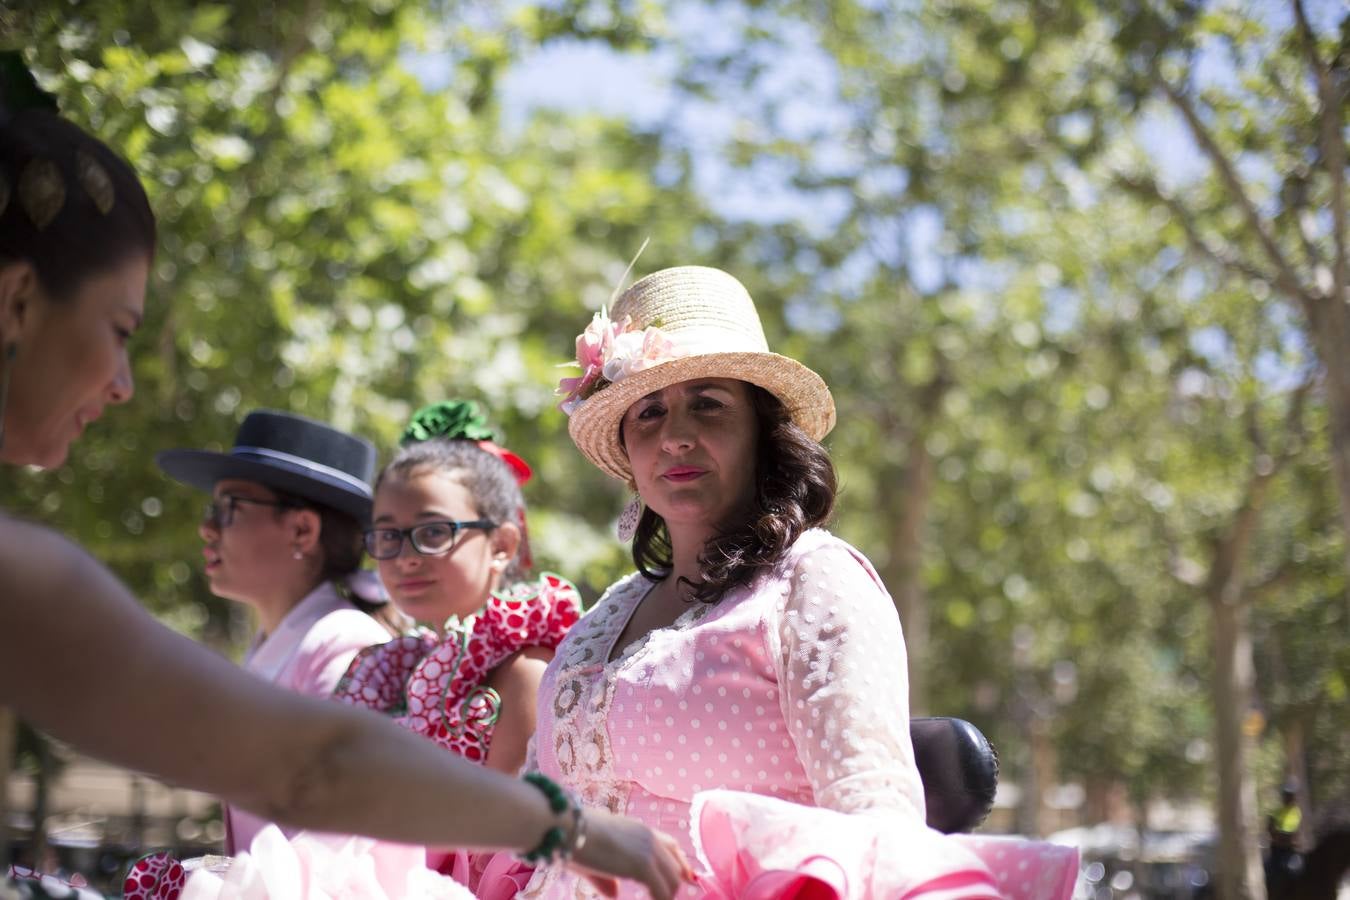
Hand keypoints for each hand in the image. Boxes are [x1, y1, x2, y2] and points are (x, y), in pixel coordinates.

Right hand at [568, 808, 693, 899]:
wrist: (566, 827)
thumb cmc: (571, 839)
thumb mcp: (592, 859)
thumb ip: (606, 878)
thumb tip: (614, 894)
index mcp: (638, 830)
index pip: (671, 845)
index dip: (680, 863)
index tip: (687, 878)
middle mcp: (648, 837)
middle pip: (675, 865)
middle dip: (673, 885)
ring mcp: (647, 850)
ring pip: (672, 880)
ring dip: (666, 897)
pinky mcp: (642, 865)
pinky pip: (662, 892)